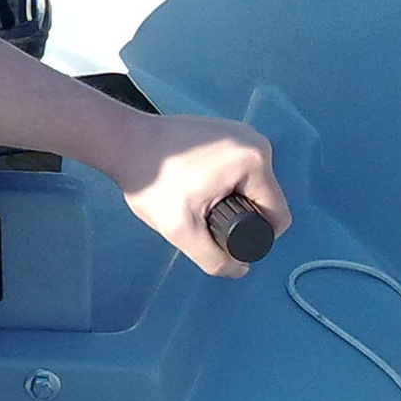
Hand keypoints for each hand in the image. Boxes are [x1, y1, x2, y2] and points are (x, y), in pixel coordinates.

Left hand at [106, 111, 290, 279]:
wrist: (124, 141)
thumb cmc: (151, 179)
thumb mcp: (181, 229)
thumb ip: (212, 258)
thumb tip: (239, 269)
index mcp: (255, 161)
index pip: (277, 216)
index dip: (257, 237)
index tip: (222, 237)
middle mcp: (256, 142)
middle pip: (264, 200)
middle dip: (241, 216)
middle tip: (203, 218)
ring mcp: (242, 133)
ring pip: (251, 185)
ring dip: (231, 200)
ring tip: (197, 201)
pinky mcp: (227, 131)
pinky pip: (239, 170)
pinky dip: (224, 183)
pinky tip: (197, 186)